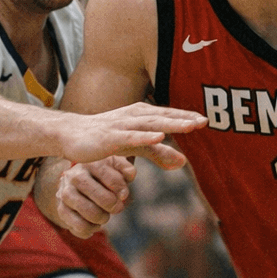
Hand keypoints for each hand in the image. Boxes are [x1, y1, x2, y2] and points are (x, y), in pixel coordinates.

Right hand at [55, 155, 135, 237]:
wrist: (78, 180)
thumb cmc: (102, 173)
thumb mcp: (115, 165)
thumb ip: (126, 168)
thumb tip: (130, 176)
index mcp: (90, 163)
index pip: (111, 178)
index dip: (121, 190)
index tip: (124, 195)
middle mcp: (74, 177)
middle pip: (99, 196)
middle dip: (112, 206)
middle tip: (117, 208)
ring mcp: (65, 194)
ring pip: (88, 212)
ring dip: (102, 218)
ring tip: (105, 216)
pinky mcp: (61, 209)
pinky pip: (78, 226)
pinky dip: (90, 229)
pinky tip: (95, 224)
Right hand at [56, 101, 204, 166]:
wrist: (70, 134)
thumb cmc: (106, 138)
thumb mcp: (136, 146)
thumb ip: (158, 152)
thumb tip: (184, 162)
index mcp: (141, 116)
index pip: (168, 115)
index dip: (186, 117)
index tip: (206, 120)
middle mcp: (134, 116)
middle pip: (163, 117)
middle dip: (184, 118)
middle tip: (204, 121)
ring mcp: (122, 125)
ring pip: (151, 124)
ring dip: (171, 123)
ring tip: (190, 126)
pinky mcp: (110, 137)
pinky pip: (131, 136)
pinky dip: (146, 136)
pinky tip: (159, 136)